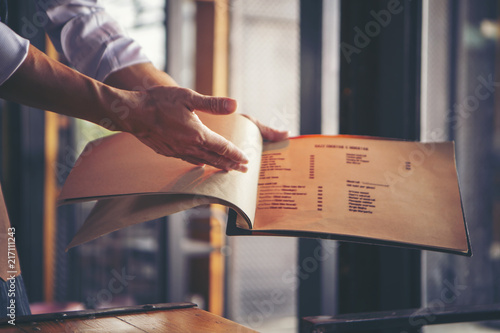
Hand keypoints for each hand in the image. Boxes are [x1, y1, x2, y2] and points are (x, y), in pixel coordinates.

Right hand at [120, 86, 287, 171]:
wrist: (132, 113)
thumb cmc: (159, 102)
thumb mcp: (188, 97)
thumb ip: (213, 103)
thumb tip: (234, 105)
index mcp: (198, 135)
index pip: (223, 148)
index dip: (236, 155)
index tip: (246, 161)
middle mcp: (189, 147)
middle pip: (215, 159)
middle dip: (231, 165)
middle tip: (243, 171)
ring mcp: (178, 152)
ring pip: (202, 161)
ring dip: (216, 165)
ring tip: (227, 169)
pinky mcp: (167, 152)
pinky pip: (188, 160)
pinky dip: (199, 163)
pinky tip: (200, 163)